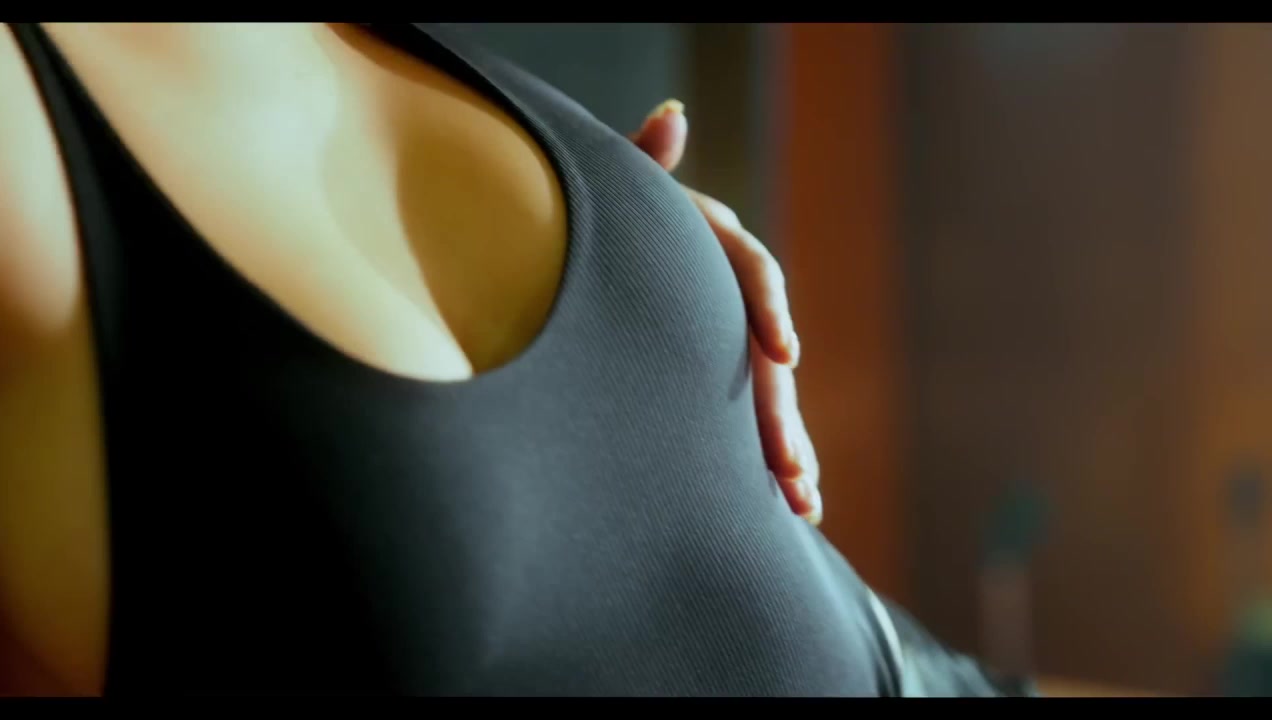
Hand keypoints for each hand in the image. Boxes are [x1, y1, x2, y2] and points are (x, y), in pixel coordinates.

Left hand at [629, 100, 821, 524]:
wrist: (593, 261)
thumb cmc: (603, 221)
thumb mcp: (620, 190)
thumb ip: (644, 162)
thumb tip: (672, 114)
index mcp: (712, 248)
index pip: (753, 270)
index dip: (770, 308)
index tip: (786, 351)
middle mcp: (730, 300)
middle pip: (766, 358)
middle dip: (781, 414)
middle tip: (791, 468)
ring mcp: (728, 347)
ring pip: (768, 401)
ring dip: (786, 452)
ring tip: (800, 502)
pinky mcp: (718, 388)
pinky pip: (749, 429)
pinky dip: (766, 468)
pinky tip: (789, 512)